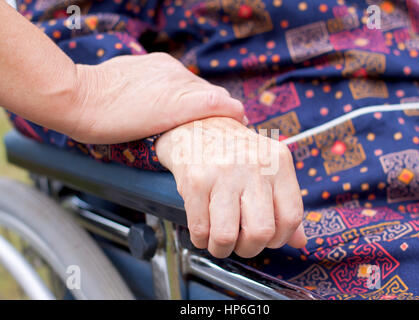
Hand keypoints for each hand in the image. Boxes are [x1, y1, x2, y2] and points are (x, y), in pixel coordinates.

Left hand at [69, 53, 245, 143]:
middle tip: (214, 125)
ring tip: (189, 114)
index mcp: (182, 100)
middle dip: (219, 108)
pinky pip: (178, 74)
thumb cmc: (111, 125)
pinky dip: (181, 87)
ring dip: (199, 97)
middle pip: (213, 92)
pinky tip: (168, 98)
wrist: (78, 98)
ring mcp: (167, 67)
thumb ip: (184, 122)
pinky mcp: (155, 60)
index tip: (237, 126)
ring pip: (196, 83)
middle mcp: (180, 79)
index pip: (225, 102)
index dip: (235, 115)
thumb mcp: (153, 135)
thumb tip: (201, 122)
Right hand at [155, 117, 306, 257]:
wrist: (194, 123)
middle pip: (261, 232)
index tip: (267, 239)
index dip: (279, 238)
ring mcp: (224, 173)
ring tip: (219, 239)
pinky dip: (201, 239)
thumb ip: (284, 204)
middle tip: (241, 242)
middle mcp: (254, 166)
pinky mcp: (196, 180)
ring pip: (227, 236)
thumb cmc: (233, 150)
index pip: (291, 217)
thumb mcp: (267, 167)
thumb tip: (299, 241)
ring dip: (221, 248)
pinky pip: (200, 229)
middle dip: (249, 248)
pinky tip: (203, 228)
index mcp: (278, 162)